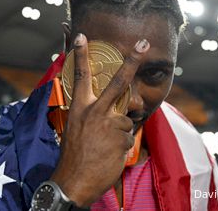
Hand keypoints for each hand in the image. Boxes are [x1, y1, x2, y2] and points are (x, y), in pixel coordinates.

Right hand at [50, 33, 149, 206]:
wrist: (74, 181)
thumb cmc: (73, 154)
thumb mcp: (75, 127)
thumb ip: (90, 113)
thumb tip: (108, 104)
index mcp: (79, 108)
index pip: (80, 77)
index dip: (81, 55)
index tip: (82, 36)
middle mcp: (95, 112)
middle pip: (118, 82)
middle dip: (132, 61)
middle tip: (143, 43)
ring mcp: (109, 125)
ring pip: (126, 120)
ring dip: (119, 132)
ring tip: (104, 146)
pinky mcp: (121, 139)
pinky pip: (128, 137)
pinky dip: (121, 146)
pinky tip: (109, 154)